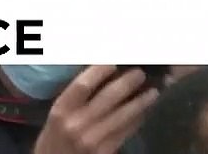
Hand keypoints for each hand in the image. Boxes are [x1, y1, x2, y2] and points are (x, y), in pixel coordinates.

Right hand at [32, 66, 158, 153]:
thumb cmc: (54, 138)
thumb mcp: (58, 115)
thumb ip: (76, 99)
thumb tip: (104, 77)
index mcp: (61, 110)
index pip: (83, 85)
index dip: (100, 71)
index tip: (114, 62)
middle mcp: (77, 123)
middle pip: (108, 97)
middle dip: (128, 83)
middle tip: (141, 73)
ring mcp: (93, 140)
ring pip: (123, 115)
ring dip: (140, 102)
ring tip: (153, 91)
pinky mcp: (106, 152)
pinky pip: (126, 132)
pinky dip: (137, 120)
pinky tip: (144, 112)